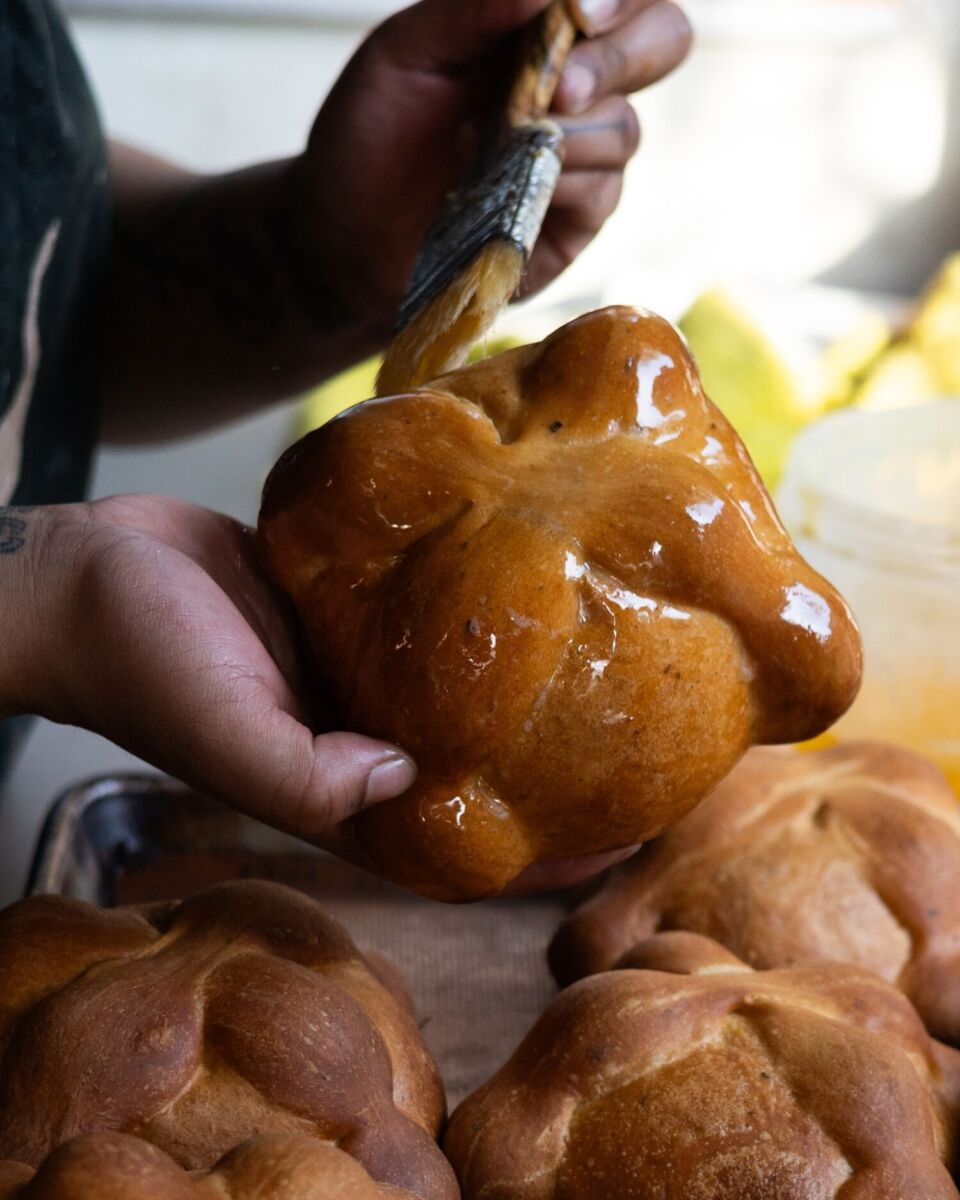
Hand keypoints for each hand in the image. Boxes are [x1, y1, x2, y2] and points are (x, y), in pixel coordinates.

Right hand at [0, 496, 634, 892]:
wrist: (89, 569)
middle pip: (475, 762)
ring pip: (458, 684)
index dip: (537, 852)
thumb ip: (305, 775)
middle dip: (552, 763)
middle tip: (646, 737)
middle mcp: (359, 732)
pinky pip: (423, 611)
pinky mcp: (346, 603)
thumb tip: (408, 778)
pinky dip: (470, 609)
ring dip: (522, 683)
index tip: (626, 838)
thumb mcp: (223, 732)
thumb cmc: (141, 661)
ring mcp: (357, 664)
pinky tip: (529, 578)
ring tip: (609, 658)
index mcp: (339, 786)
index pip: (455, 838)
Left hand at [290, 0, 691, 334]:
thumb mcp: (405, 54)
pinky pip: (603, 190)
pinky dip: (556, 183)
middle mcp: (575, 82)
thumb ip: (472, 8)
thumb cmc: (370, 138)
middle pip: (665, 41)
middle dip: (620, 57)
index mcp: (540, 26)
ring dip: (560, 135)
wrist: (346, 237)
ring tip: (479, 146)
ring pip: (625, 125)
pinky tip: (497, 186)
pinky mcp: (577, 218)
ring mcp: (583, 153)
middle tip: (560, 87)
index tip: (576, 9)